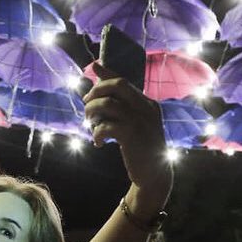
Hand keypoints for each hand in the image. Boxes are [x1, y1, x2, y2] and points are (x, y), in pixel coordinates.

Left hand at [83, 63, 172, 207]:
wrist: (155, 175)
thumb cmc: (142, 150)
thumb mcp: (137, 126)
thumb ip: (124, 111)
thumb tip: (104, 99)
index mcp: (148, 104)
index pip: (124, 81)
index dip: (107, 73)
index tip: (93, 66)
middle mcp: (146, 108)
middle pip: (117, 85)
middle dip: (96, 90)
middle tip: (86, 103)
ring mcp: (140, 121)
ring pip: (108, 104)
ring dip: (92, 111)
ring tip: (90, 123)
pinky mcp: (131, 136)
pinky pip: (106, 126)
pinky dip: (96, 133)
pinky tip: (97, 143)